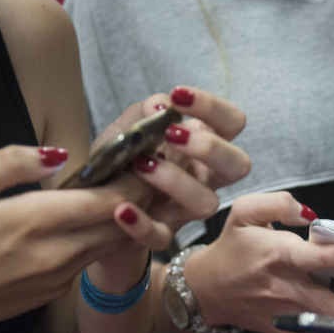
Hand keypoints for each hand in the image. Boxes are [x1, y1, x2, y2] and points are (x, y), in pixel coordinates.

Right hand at [0, 145, 132, 332]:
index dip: (136, 180)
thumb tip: (59, 154)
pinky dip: (105, 237)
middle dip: (141, 197)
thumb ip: (10, 164)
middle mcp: (57, 253)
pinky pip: (92, 258)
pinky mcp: (58, 291)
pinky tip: (101, 217)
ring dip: (128, 217)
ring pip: (112, 243)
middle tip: (152, 169)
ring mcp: (60, 277)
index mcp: (33, 221)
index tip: (148, 157)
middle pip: (121, 223)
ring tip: (135, 187)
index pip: (107, 201)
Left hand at [72, 87, 250, 288]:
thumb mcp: (126, 130)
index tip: (178, 96)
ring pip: (207, 203)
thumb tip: (160, 106)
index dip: (214, 108)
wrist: (94, 207)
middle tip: (172, 136)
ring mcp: (186, 209)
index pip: (232, 122)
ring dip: (176, 181)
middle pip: (239, 165)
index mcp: (202, 145)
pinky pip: (162, 236)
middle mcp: (205, 177)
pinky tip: (121, 209)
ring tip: (141, 165)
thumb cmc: (121, 161)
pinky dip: (142, 224)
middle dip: (210, 148)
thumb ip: (142, 113)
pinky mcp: (162, 235)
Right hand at [182, 192, 333, 332]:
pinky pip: (322, 328)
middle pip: (331, 301)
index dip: (329, 257)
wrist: (207, 291)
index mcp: (275, 257)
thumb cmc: (232, 247)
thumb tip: (310, 214)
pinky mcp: (288, 331)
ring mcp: (287, 315)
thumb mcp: (244, 213)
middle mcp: (284, 290)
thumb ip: (278, 203)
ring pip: (332, 320)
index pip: (306, 259)